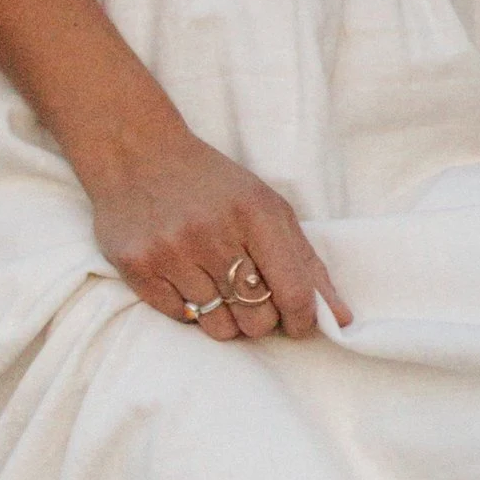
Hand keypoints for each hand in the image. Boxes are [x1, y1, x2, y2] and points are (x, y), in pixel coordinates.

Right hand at [80, 116, 352, 342]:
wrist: (136, 151)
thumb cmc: (212, 184)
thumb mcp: (267, 207)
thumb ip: (307, 263)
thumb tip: (343, 319)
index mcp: (255, 212)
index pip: (294, 292)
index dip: (303, 319)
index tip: (298, 322)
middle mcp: (213, 233)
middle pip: (258, 320)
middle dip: (261, 317)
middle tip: (248, 291)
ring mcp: (173, 251)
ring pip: (220, 328)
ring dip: (225, 315)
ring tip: (215, 281)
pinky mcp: (138, 267)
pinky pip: (181, 318)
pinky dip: (189, 308)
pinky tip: (184, 274)